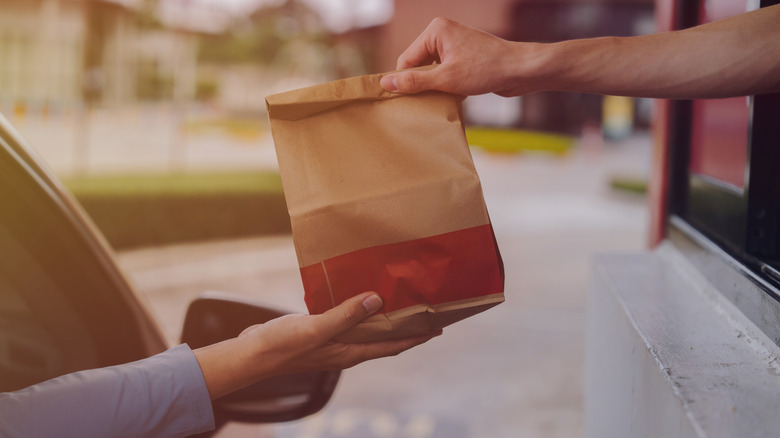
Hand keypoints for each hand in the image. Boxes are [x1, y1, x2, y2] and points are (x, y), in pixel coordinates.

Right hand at [195, 292, 440, 398]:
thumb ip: (347, 315)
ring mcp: (333, 341)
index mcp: (350, 351)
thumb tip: (378, 301)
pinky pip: (348, 321)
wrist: (250, 355)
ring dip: (384, 318)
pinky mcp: (320, 331)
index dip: (416, 337)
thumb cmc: (283, 345)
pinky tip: (359, 296)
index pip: (393, 345)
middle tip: (426, 310)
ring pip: (367, 329)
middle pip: (385, 338)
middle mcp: (346, 348)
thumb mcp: (317, 328)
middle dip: (407, 327)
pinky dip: (360, 311)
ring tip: (400, 300)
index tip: (438, 327)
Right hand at [379, 18, 543, 96]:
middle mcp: (444, 33)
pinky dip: (447, 87)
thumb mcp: (445, 79)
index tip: (402, 102)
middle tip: (425, 103)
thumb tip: (385, 84)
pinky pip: (446, 73)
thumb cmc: (486, 69)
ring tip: (443, 99)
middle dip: (422, 85)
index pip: (407, 59)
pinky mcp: (465, 57)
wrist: (521, 70)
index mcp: (436, 30)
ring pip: (433, 72)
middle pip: (419, 65)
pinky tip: (455, 98)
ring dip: (436, 88)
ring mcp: (455, 45)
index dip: (404, 81)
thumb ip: (414, 81)